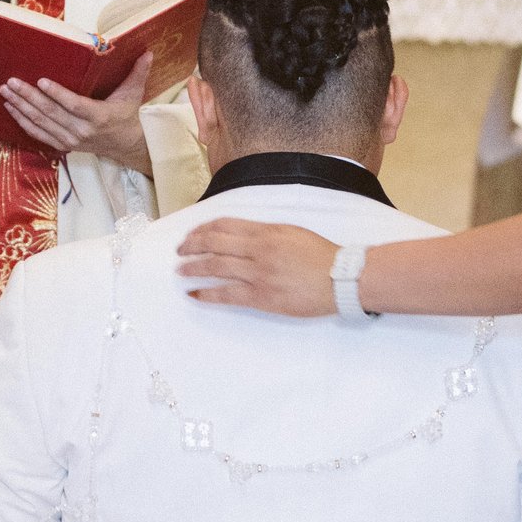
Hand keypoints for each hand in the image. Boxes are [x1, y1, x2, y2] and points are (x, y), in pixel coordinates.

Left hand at [0, 52, 153, 172]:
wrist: (124, 144)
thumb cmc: (126, 114)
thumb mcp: (134, 93)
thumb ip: (138, 72)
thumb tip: (148, 52)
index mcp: (98, 117)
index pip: (74, 105)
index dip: (56, 94)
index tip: (41, 80)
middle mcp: (81, 131)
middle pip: (51, 113)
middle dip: (28, 97)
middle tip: (12, 82)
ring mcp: (70, 140)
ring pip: (41, 124)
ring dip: (21, 108)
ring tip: (6, 92)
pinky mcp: (62, 145)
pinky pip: (38, 135)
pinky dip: (23, 122)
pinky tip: (11, 109)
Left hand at [176, 218, 342, 316]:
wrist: (341, 278)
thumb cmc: (321, 255)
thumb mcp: (291, 232)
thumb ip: (265, 232)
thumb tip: (241, 235)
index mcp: (266, 231)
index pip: (225, 225)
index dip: (203, 229)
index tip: (193, 233)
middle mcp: (258, 249)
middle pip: (214, 243)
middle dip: (192, 246)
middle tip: (180, 250)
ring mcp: (258, 273)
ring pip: (215, 267)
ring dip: (193, 268)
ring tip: (181, 270)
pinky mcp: (261, 296)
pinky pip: (226, 294)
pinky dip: (206, 294)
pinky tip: (194, 294)